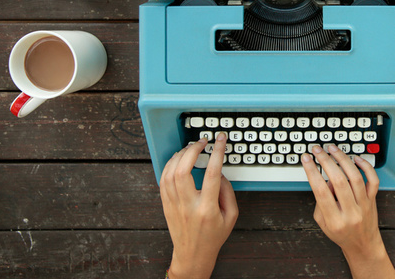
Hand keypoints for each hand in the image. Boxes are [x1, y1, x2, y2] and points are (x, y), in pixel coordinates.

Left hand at [160, 133, 238, 278]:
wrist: (193, 254)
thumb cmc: (213, 236)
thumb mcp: (231, 216)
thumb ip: (227, 192)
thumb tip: (219, 172)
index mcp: (207, 209)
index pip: (212, 174)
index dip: (217, 153)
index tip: (219, 140)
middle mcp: (188, 205)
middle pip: (183, 170)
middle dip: (192, 150)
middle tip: (201, 142)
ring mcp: (174, 205)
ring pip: (170, 173)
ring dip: (180, 155)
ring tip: (190, 148)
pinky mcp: (166, 204)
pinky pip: (163, 180)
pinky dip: (169, 165)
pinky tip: (178, 160)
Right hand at [302, 144, 394, 278]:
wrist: (363, 245)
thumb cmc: (340, 233)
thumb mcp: (322, 223)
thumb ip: (321, 201)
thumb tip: (326, 178)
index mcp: (335, 220)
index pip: (321, 191)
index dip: (312, 172)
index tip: (307, 159)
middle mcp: (351, 212)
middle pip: (339, 181)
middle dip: (326, 161)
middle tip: (318, 150)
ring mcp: (364, 205)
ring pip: (355, 177)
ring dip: (343, 159)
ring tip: (333, 149)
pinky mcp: (373, 200)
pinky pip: (373, 180)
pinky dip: (366, 167)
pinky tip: (356, 159)